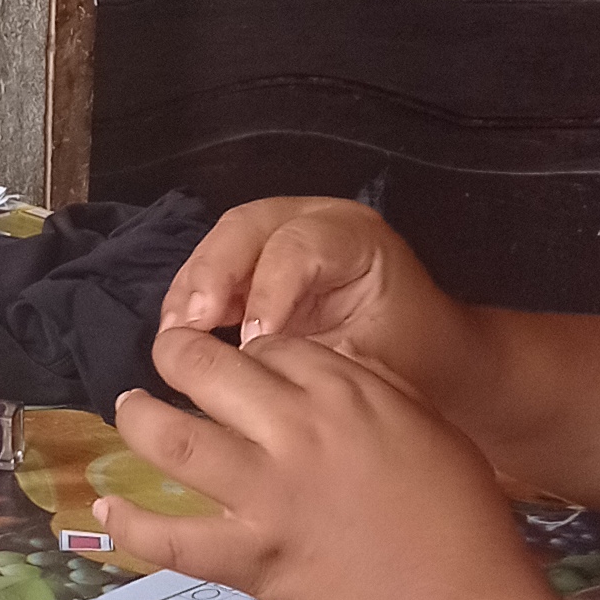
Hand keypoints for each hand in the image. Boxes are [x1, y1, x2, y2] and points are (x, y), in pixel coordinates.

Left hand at [105, 322, 546, 599]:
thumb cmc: (459, 516)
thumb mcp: (424, 422)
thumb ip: (369, 389)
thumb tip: (321, 370)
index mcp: (345, 393)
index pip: (270, 346)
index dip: (248, 350)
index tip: (242, 365)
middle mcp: (295, 432)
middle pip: (207, 370)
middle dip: (174, 352)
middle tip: (165, 355)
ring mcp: (266, 497)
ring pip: (172, 439)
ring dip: (138, 418)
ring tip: (128, 408)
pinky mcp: (250, 559)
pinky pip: (171, 539)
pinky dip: (131, 525)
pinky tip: (106, 509)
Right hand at [163, 197, 480, 407]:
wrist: (427, 357)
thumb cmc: (407, 360)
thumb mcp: (377, 364)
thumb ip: (322, 365)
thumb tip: (262, 380)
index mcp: (356, 236)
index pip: (301, 246)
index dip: (270, 291)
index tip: (253, 345)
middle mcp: (311, 220)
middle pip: (246, 228)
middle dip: (212, 275)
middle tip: (189, 330)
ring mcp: (275, 236)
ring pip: (218, 244)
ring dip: (190, 290)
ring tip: (173, 340)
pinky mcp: (250, 264)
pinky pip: (210, 272)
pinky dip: (189, 303)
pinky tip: (177, 340)